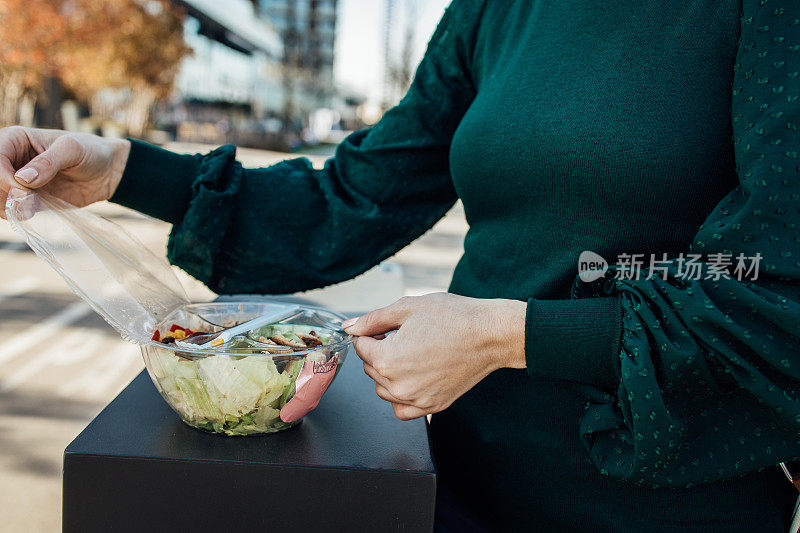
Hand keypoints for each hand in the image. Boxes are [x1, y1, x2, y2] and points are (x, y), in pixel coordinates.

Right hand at [0, 126, 130, 217]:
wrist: (106, 172)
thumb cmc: (90, 152)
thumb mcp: (72, 150)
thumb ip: (49, 162)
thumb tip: (23, 178)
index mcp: (14, 140)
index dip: (2, 177)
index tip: (23, 189)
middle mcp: (10, 160)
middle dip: (4, 193)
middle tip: (28, 200)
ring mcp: (15, 181)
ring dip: (10, 206)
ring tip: (34, 205)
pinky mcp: (25, 198)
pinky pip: (9, 210)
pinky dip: (18, 214)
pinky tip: (35, 209)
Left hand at [343, 293, 526, 420]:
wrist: (490, 334)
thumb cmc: (453, 317)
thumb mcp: (408, 308)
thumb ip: (373, 319)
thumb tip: (349, 327)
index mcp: (388, 359)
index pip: (361, 347)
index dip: (372, 333)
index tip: (389, 327)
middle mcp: (399, 385)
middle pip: (370, 368)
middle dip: (380, 351)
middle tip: (405, 336)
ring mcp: (416, 399)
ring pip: (383, 389)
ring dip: (388, 373)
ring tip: (412, 354)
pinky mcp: (433, 406)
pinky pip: (402, 409)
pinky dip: (401, 396)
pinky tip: (413, 378)